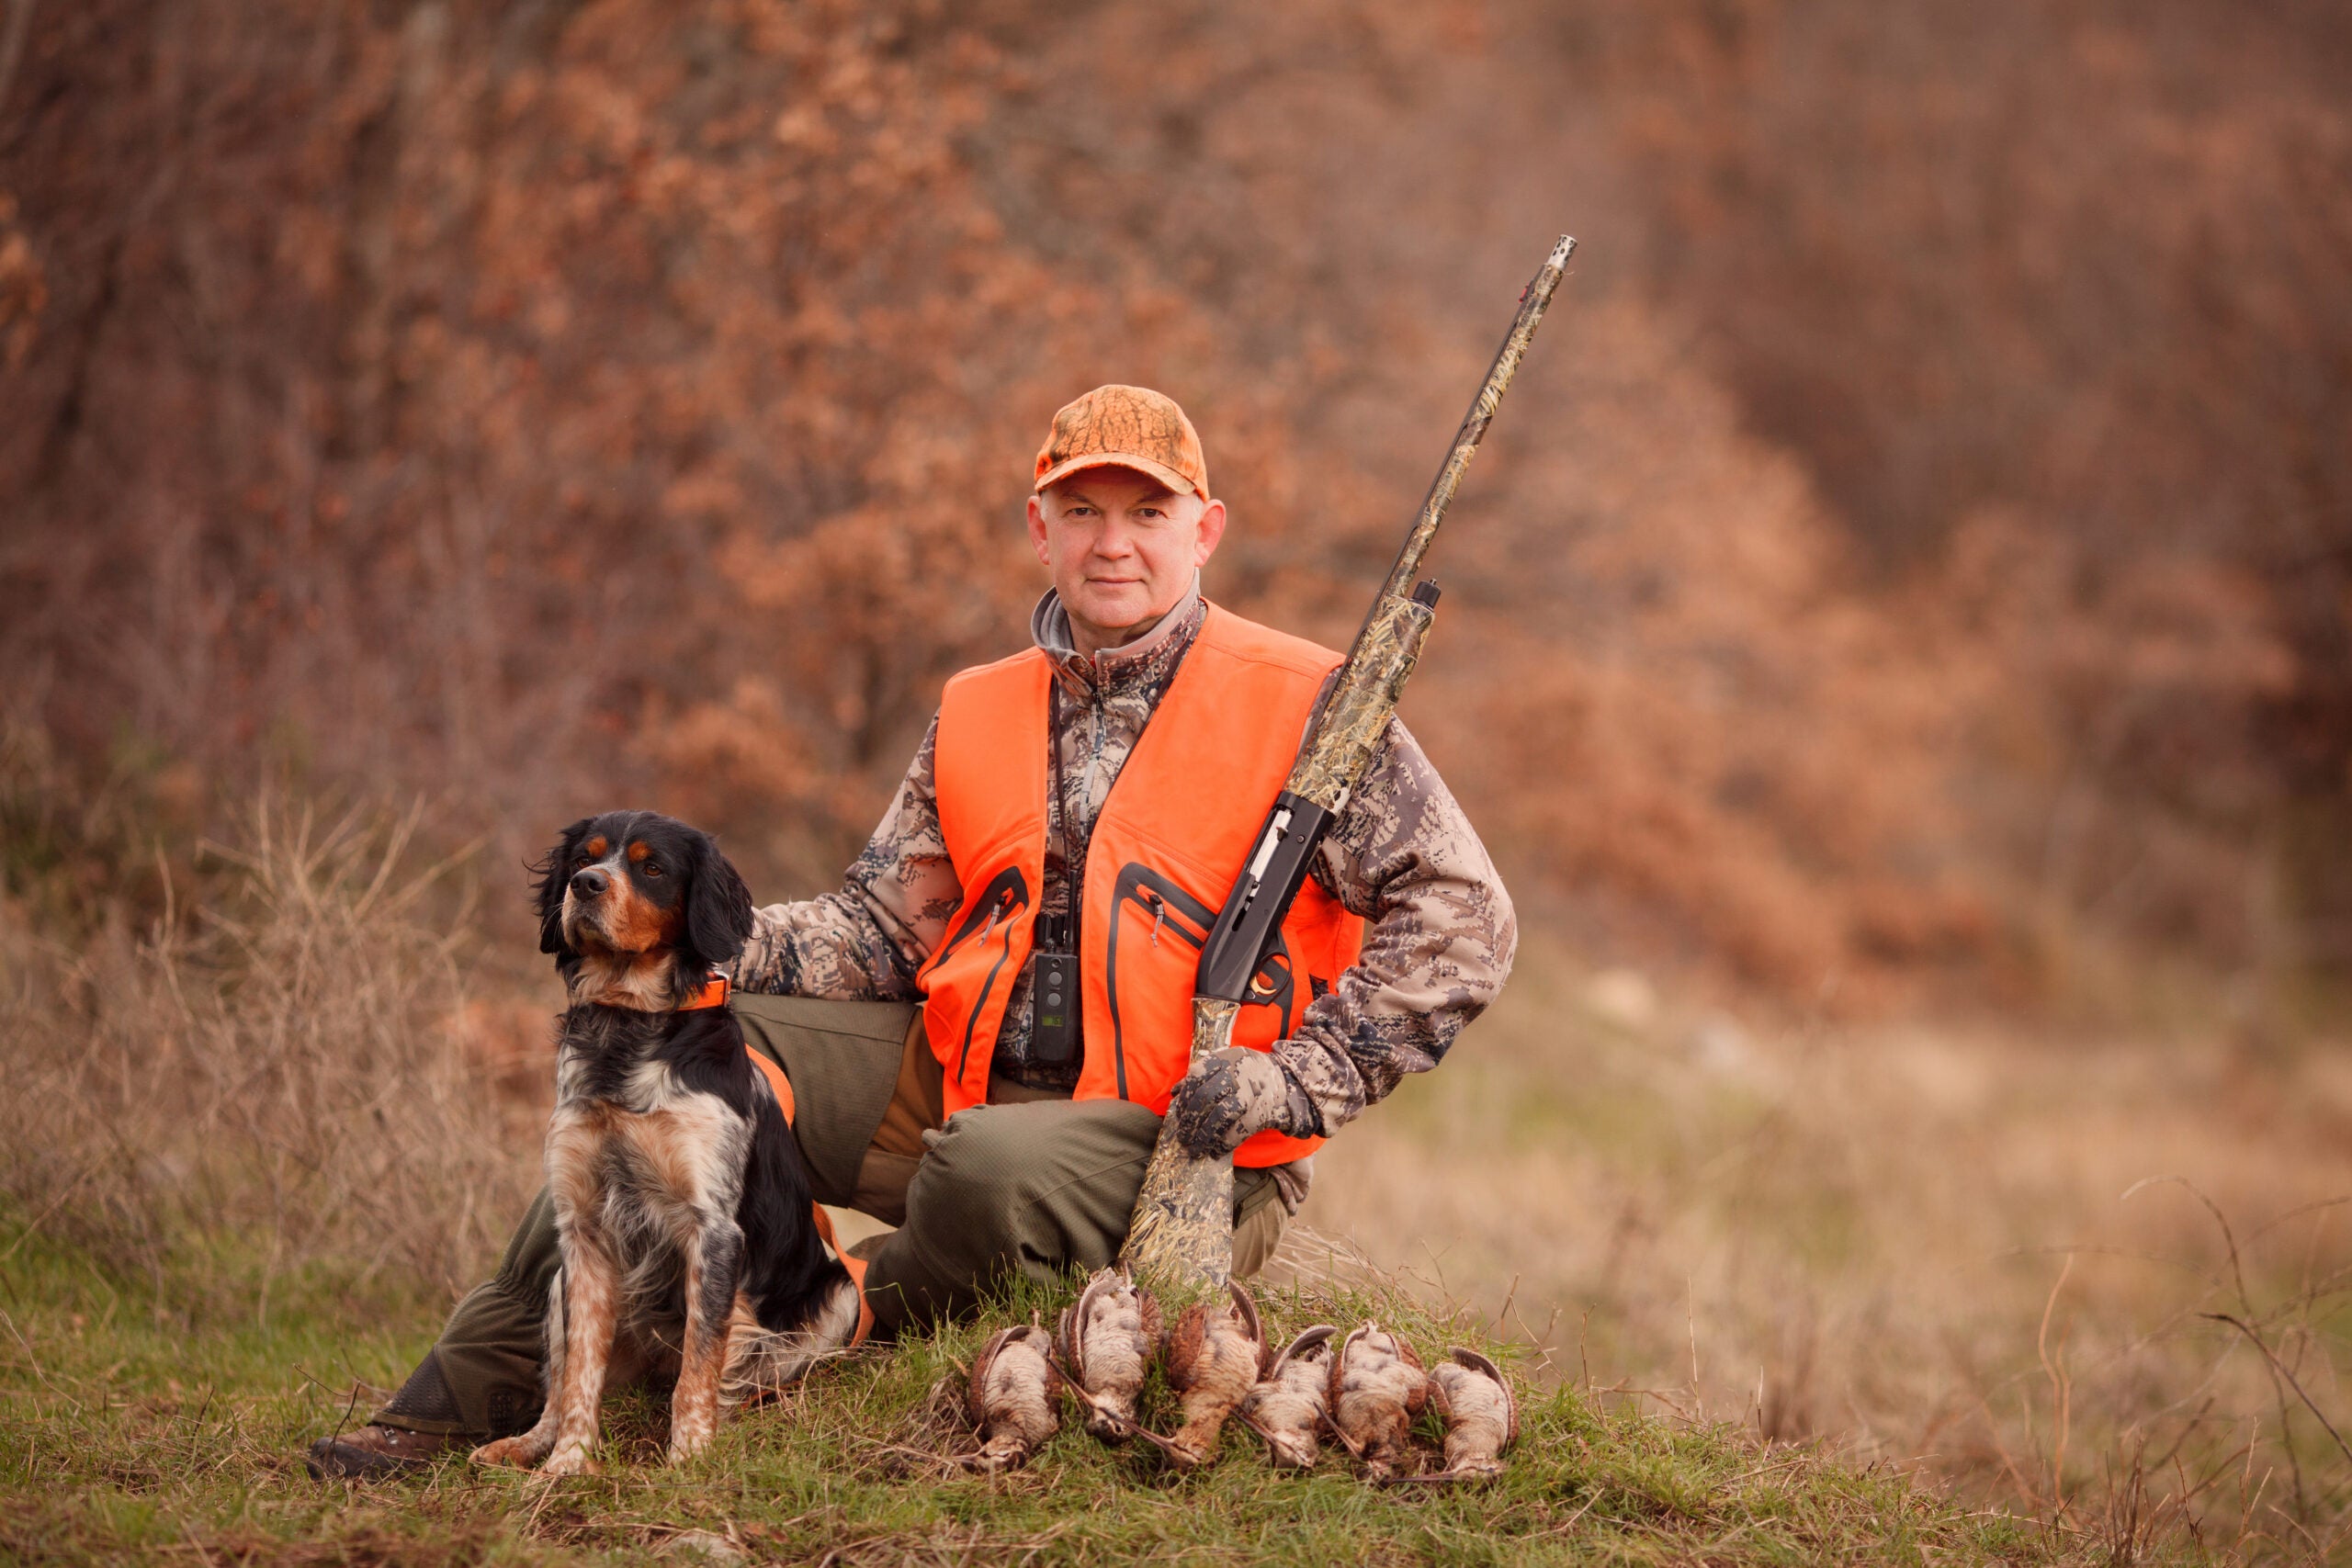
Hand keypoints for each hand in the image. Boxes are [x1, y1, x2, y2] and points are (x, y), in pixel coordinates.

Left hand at [1166, 1046, 1315, 1156]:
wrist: (1290, 1084)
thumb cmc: (1253, 1076)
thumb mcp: (1230, 1064)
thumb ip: (1204, 1075)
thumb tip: (1176, 1093)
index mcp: (1228, 1058)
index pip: (1197, 1076)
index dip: (1185, 1098)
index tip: (1179, 1116)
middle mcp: (1239, 1072)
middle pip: (1206, 1098)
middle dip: (1191, 1121)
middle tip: (1184, 1138)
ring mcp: (1252, 1092)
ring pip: (1220, 1116)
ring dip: (1204, 1136)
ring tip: (1196, 1149)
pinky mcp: (1262, 1112)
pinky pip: (1238, 1131)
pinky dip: (1224, 1144)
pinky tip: (1216, 1152)